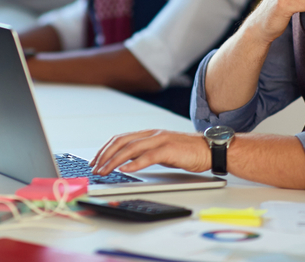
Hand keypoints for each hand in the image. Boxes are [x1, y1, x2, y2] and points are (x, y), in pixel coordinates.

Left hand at [90, 129, 209, 174]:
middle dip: (105, 155)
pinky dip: (134, 163)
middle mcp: (152, 134)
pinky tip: (125, 169)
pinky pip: (148, 156)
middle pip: (121, 142)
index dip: (105, 149)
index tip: (95, 160)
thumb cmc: (187, 151)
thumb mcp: (160, 151)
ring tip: (105, 170)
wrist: (209, 149)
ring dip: (114, 161)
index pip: (120, 138)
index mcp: (148, 134)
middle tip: (95, 167)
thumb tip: (125, 161)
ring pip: (130, 148)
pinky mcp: (169, 149)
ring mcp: (160, 140)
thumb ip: (144, 153)